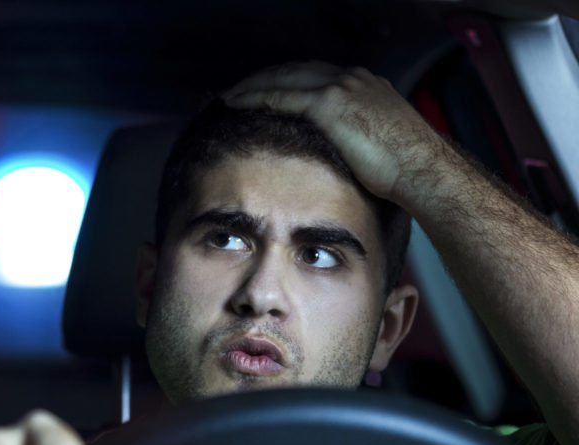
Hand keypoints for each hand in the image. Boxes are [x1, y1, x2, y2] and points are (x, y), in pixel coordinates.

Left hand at [222, 61, 445, 201]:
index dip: (283, 81)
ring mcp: (341, 87)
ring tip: (228, 97)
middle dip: (262, 78)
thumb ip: (355, 137)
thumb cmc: (406, 169)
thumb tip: (338, 154)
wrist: (422, 170)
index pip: (312, 75)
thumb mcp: (378, 143)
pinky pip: (280, 94)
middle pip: (293, 70)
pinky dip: (255, 97)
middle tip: (235, 92)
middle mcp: (351, 78)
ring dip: (251, 86)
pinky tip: (235, 104)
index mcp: (363, 85)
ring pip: (281, 77)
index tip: (263, 92)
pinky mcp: (330, 103)